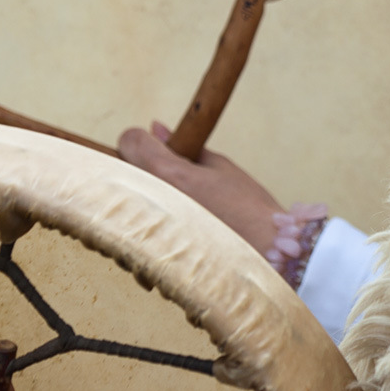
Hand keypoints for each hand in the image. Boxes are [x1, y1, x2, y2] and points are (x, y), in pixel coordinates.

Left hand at [118, 120, 284, 252]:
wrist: (269, 258)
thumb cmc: (250, 212)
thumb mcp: (222, 168)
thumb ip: (185, 149)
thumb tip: (157, 130)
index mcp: (167, 174)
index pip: (129, 141)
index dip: (145, 141)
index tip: (161, 150)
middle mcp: (148, 202)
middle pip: (121, 172)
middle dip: (142, 171)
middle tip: (174, 183)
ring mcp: (143, 234)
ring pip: (122, 207)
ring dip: (143, 205)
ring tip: (180, 215)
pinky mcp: (145, 260)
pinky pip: (131, 240)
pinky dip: (147, 236)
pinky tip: (177, 239)